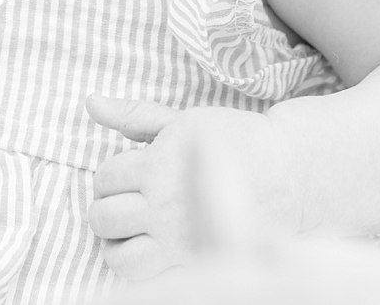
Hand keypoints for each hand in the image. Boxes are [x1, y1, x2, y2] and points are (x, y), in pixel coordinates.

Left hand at [85, 94, 300, 281]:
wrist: (288, 174)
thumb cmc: (234, 140)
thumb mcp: (183, 121)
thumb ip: (134, 116)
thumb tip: (91, 103)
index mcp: (159, 165)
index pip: (105, 178)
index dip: (109, 176)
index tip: (128, 175)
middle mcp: (164, 204)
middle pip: (103, 217)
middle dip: (105, 208)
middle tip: (125, 202)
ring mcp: (178, 238)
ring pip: (118, 255)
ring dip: (114, 243)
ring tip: (128, 230)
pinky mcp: (195, 260)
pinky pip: (145, 276)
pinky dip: (135, 265)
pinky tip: (144, 249)